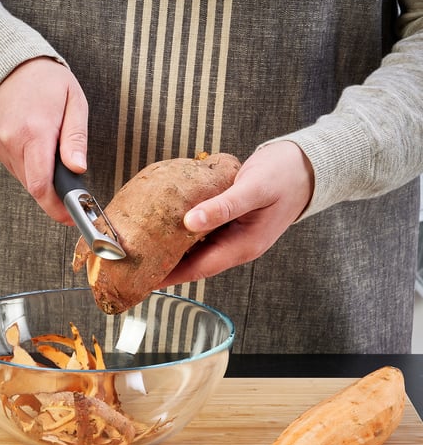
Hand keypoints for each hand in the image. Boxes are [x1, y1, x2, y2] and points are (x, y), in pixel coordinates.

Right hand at [0, 57, 88, 223]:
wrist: (4, 60)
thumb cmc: (44, 79)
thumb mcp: (73, 101)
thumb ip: (76, 138)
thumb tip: (78, 169)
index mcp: (34, 132)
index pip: (41, 185)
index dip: (56, 208)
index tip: (71, 217)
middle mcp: (11, 141)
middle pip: (33, 186)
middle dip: (53, 193)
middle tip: (71, 189)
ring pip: (24, 178)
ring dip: (41, 177)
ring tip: (52, 155)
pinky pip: (14, 167)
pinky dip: (28, 165)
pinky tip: (35, 146)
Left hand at [160, 141, 314, 285]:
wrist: (307, 166)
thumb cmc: (285, 175)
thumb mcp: (254, 188)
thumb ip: (223, 207)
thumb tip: (189, 222)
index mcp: (243, 246)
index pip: (199, 268)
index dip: (171, 275)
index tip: (146, 279)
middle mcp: (237, 246)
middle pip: (194, 262)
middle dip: (167, 265)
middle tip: (137, 264)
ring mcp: (234, 235)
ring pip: (197, 248)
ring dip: (173, 249)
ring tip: (145, 247)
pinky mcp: (231, 223)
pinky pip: (202, 232)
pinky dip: (183, 230)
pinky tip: (166, 224)